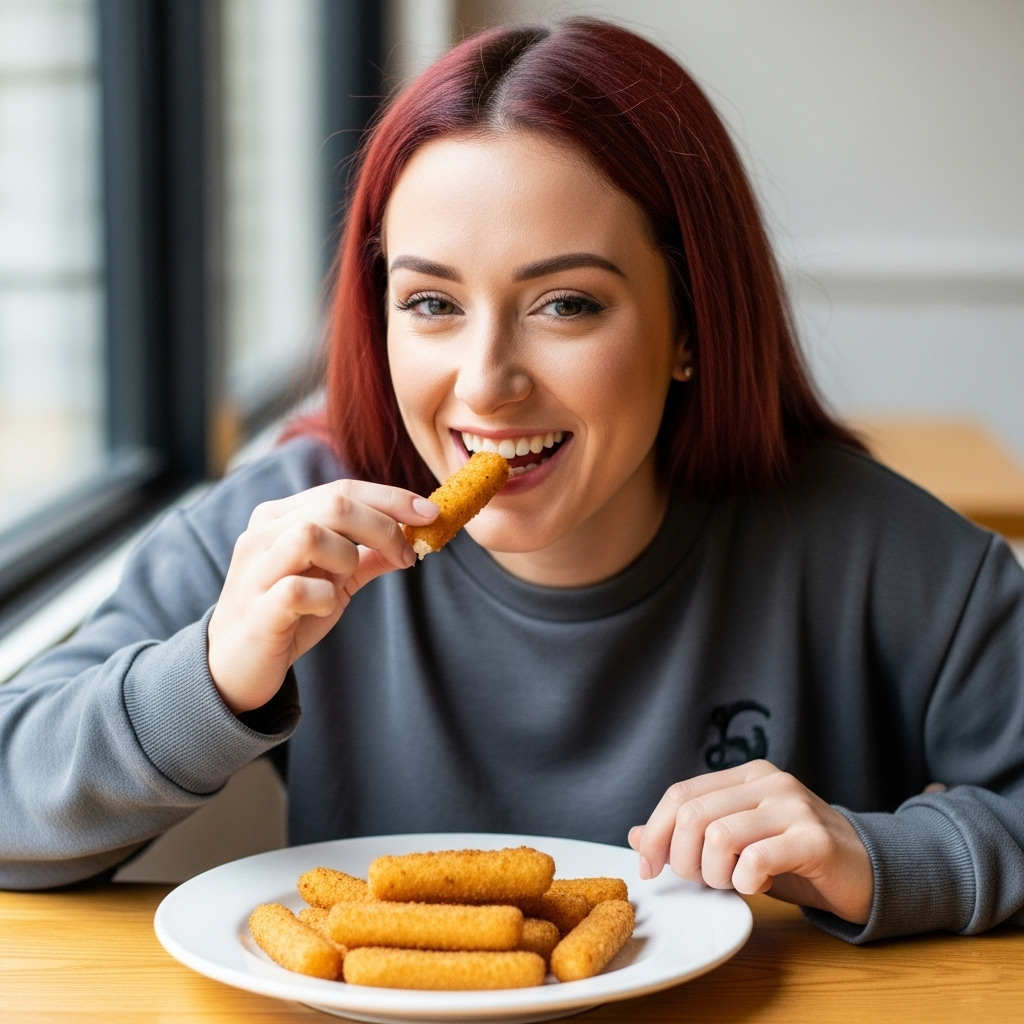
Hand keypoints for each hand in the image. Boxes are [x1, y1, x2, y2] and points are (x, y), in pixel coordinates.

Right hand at [207, 480, 436, 713]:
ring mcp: (255, 570)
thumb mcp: (335, 581)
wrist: (237, 668)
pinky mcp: (256, 609)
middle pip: (335, 504)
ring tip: (345, 581)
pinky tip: (324, 608)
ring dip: (347, 556)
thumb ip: (368, 556)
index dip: (392, 498)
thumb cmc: (288, 616)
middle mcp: (263, 534)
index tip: (431, 513)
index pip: (343, 490)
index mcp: (282, 518)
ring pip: (310, 533)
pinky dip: (323, 598)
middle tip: (406, 556)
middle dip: (384, 527)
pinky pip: (296, 589)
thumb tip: (413, 537)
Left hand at [628, 760, 872, 923]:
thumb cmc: (795, 858)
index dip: (654, 832)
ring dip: (714, 874)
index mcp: (745, 776)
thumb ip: (691, 834)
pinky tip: (755, 886)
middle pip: (693, 815)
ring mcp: (794, 807)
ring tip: (732, 883)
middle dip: (683, 858)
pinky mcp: (815, 840)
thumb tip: (635, 836)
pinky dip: (744, 882)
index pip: (680, 794)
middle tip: (701, 881)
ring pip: (719, 836)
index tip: (648, 866)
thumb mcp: (738, 842)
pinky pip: (756, 860)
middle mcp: (768, 782)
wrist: (867, 871)